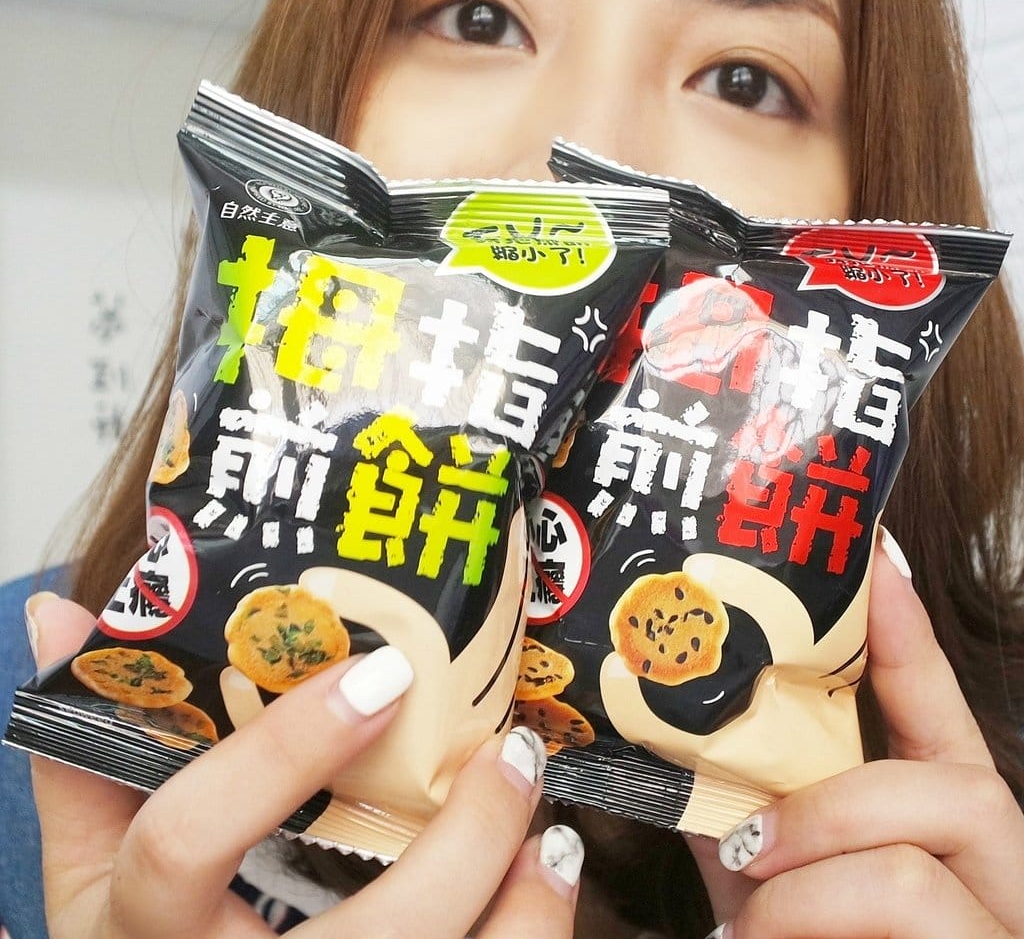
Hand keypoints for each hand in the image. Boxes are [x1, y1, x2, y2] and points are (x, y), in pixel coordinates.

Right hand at [25, 593, 583, 938]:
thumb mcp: (90, 878)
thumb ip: (84, 759)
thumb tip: (60, 613)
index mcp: (141, 936)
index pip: (187, 844)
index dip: (285, 752)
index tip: (384, 673)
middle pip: (377, 936)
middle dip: (465, 842)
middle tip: (509, 751)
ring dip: (522, 902)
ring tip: (546, 826)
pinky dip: (530, 935)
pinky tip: (542, 880)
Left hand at [691, 529, 1023, 937]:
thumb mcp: (780, 900)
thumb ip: (756, 830)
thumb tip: (688, 764)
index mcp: (947, 841)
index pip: (941, 722)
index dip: (913, 640)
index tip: (875, 560)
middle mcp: (1003, 883)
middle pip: (968, 792)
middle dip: (840, 809)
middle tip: (748, 845)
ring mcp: (1002, 926)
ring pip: (927, 863)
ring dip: (816, 885)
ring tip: (749, 930)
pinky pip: (916, 918)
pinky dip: (816, 922)